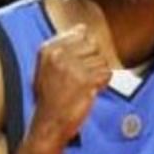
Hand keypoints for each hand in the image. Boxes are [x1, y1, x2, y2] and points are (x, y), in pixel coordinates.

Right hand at [33, 24, 110, 145]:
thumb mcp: (46, 69)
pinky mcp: (86, 81)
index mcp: (48, 49)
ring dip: (98, 75)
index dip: (85, 51)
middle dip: (93, 62)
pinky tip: (91, 92)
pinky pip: (107, 74)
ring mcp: (73, 68)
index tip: (78, 66)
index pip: (81, 33)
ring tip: (84, 88)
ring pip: (101, 60)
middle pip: (94, 45)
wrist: (49, 124)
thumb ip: (62, 47)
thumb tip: (82, 28)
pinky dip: (103, 84)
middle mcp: (59, 55)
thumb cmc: (50, 100)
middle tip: (82, 79)